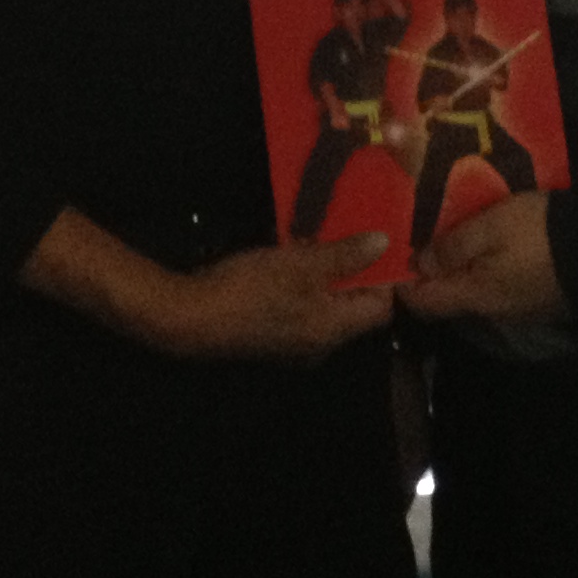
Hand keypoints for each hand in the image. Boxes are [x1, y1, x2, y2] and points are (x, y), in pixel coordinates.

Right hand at [153, 235, 394, 361]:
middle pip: (352, 306)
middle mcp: (320, 344)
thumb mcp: (302, 264)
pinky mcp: (270, 335)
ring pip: (324, 304)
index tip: (375, 242)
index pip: (380, 308)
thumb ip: (346, 255)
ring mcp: (293, 343)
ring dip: (322, 272)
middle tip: (343, 233)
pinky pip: (300, 307)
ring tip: (312, 239)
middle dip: (349, 269)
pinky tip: (286, 256)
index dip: (383, 276)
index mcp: (333, 331)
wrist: (191, 317)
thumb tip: (386, 243)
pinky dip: (300, 283)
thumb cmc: (252, 289)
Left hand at [404, 192, 563, 323]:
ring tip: (452, 236)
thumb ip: (452, 246)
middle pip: (448, 298)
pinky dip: (484, 269)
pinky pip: (497, 286)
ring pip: (473, 292)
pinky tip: (489, 246)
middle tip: (421, 238)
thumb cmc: (538, 233)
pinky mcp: (536, 298)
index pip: (424, 302)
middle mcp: (491, 310)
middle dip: (431, 274)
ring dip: (459, 269)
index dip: (403, 283)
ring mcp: (516, 307)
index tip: (394, 255)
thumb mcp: (490, 227)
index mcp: (475, 295)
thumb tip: (420, 264)